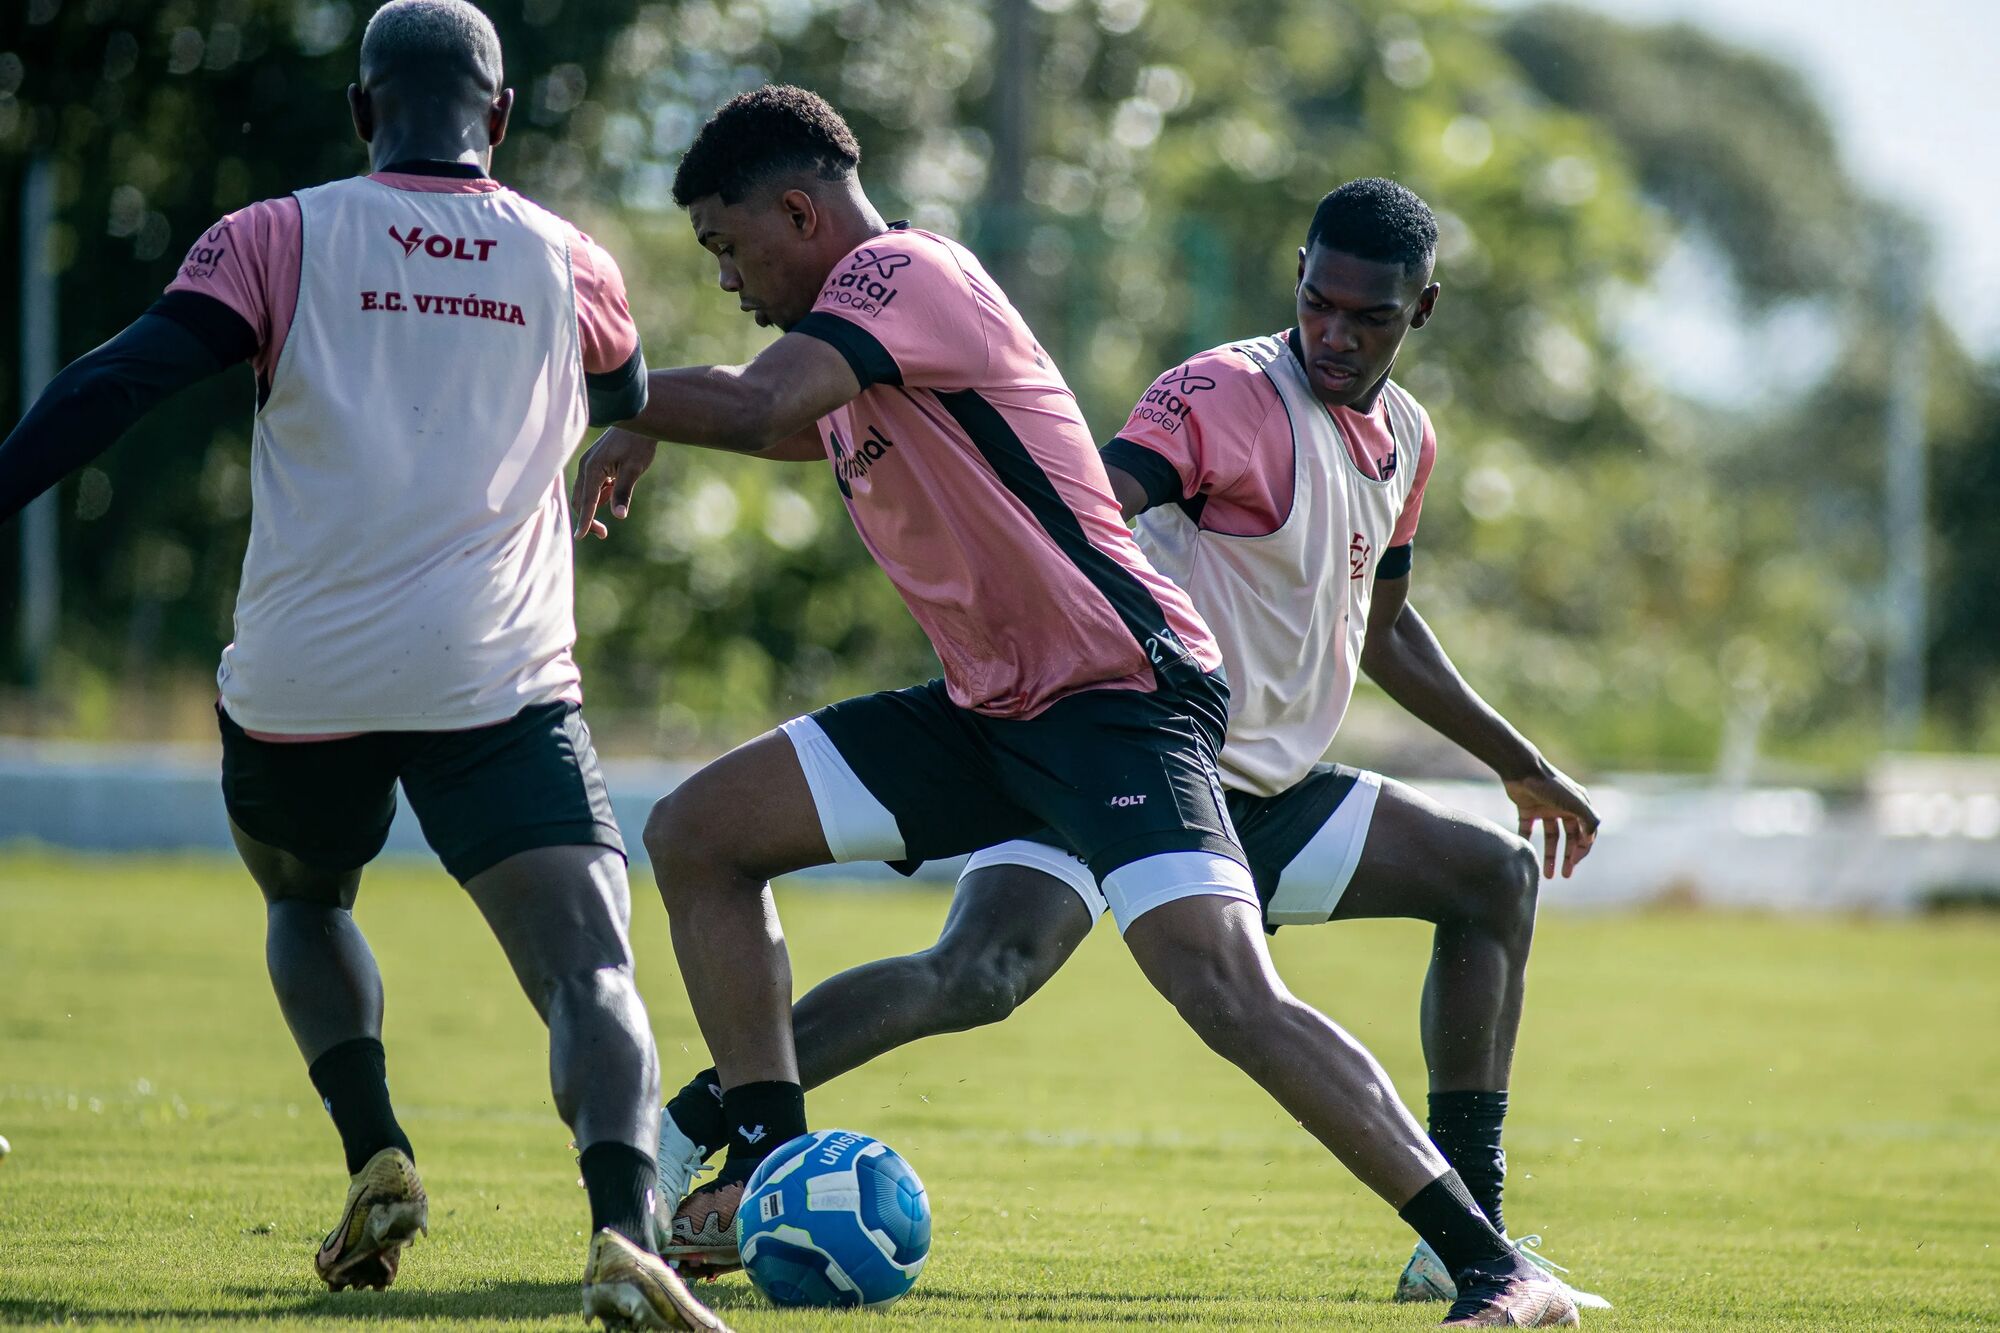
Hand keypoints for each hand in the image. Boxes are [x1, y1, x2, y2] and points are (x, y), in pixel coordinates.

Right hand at [572, 427, 658, 539]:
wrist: (639, 422)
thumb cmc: (637, 444)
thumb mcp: (634, 469)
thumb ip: (623, 492)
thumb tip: (618, 515)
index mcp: (593, 469)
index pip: (588, 502)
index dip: (585, 521)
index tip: (580, 537)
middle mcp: (586, 466)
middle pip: (581, 500)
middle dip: (588, 517)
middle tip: (603, 533)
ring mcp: (588, 464)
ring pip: (585, 493)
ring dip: (595, 504)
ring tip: (617, 492)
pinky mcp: (594, 463)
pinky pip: (592, 485)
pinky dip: (600, 493)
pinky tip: (614, 485)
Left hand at [1502, 763, 1599, 878]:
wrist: (1522, 770)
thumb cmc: (1551, 786)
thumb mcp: (1575, 803)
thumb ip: (1589, 820)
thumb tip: (1591, 840)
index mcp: (1578, 806)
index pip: (1585, 834)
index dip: (1581, 851)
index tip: (1573, 864)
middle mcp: (1563, 807)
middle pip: (1569, 838)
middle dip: (1568, 857)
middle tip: (1564, 875)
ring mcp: (1545, 808)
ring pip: (1551, 837)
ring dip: (1550, 855)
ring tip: (1547, 875)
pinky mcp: (1527, 809)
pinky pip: (1528, 830)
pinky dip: (1527, 841)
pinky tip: (1526, 855)